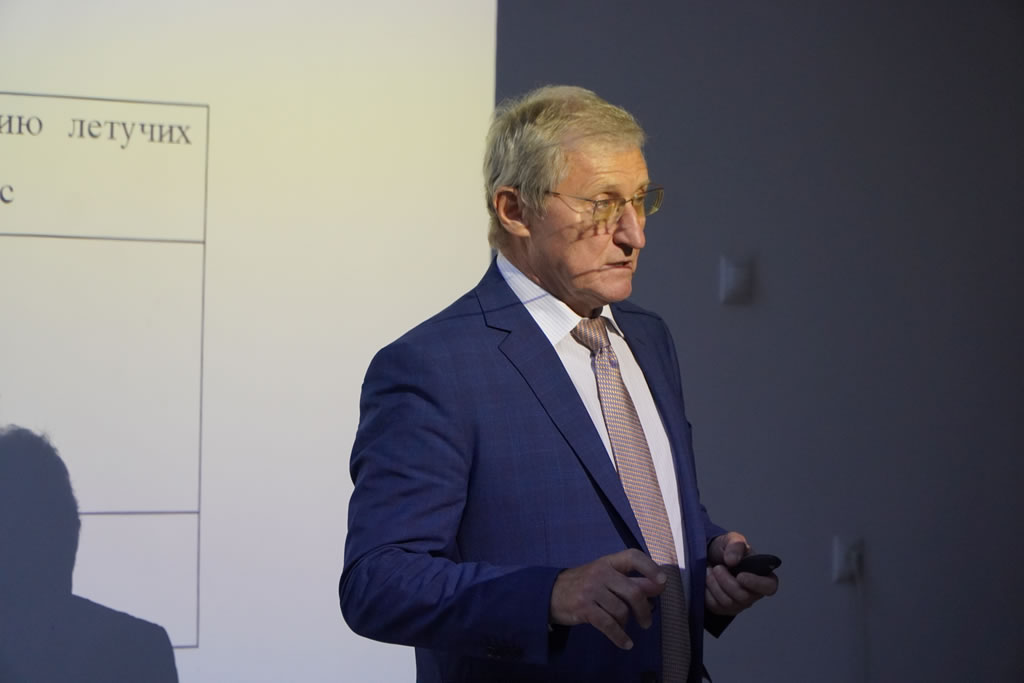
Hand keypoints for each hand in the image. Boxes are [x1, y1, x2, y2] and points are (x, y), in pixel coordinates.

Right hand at [549, 548, 666, 649]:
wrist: (551, 593)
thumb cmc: (585, 584)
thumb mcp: (605, 577)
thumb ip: (631, 580)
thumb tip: (659, 586)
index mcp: (607, 562)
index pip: (632, 556)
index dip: (650, 567)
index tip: (663, 581)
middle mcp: (600, 572)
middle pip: (633, 591)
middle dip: (645, 610)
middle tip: (646, 622)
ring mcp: (591, 590)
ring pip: (622, 610)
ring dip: (628, 624)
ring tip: (625, 627)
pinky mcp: (584, 608)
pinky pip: (608, 625)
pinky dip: (620, 637)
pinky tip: (625, 643)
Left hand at [705, 532, 778, 616]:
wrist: (709, 557)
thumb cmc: (727, 550)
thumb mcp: (732, 540)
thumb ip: (735, 545)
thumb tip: (733, 561)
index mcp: (762, 575)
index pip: (769, 587)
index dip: (756, 584)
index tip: (740, 575)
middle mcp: (753, 593)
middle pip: (744, 597)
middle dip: (726, 581)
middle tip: (717, 567)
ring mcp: (738, 603)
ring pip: (727, 602)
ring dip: (714, 584)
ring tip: (709, 570)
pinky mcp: (723, 608)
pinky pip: (714, 605)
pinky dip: (706, 591)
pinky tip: (706, 580)